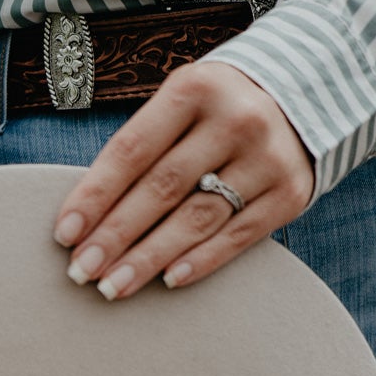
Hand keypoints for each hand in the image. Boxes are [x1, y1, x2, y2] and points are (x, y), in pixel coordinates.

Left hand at [52, 62, 314, 297]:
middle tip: (81, 273)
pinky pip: (237, 236)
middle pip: (161, 189)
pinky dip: (201, 261)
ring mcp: (266, 158)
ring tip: (113, 287)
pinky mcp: (289, 192)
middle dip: (115, 235)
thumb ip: (145, 144)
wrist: (311, 89)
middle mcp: (235, 119)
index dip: (95, 195)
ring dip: (149, 258)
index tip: (64, 235)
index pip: (132, 150)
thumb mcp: (184, 102)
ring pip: (196, 218)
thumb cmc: (221, 105)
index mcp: (195, 89)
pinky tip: (168, 281)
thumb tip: (90, 213)